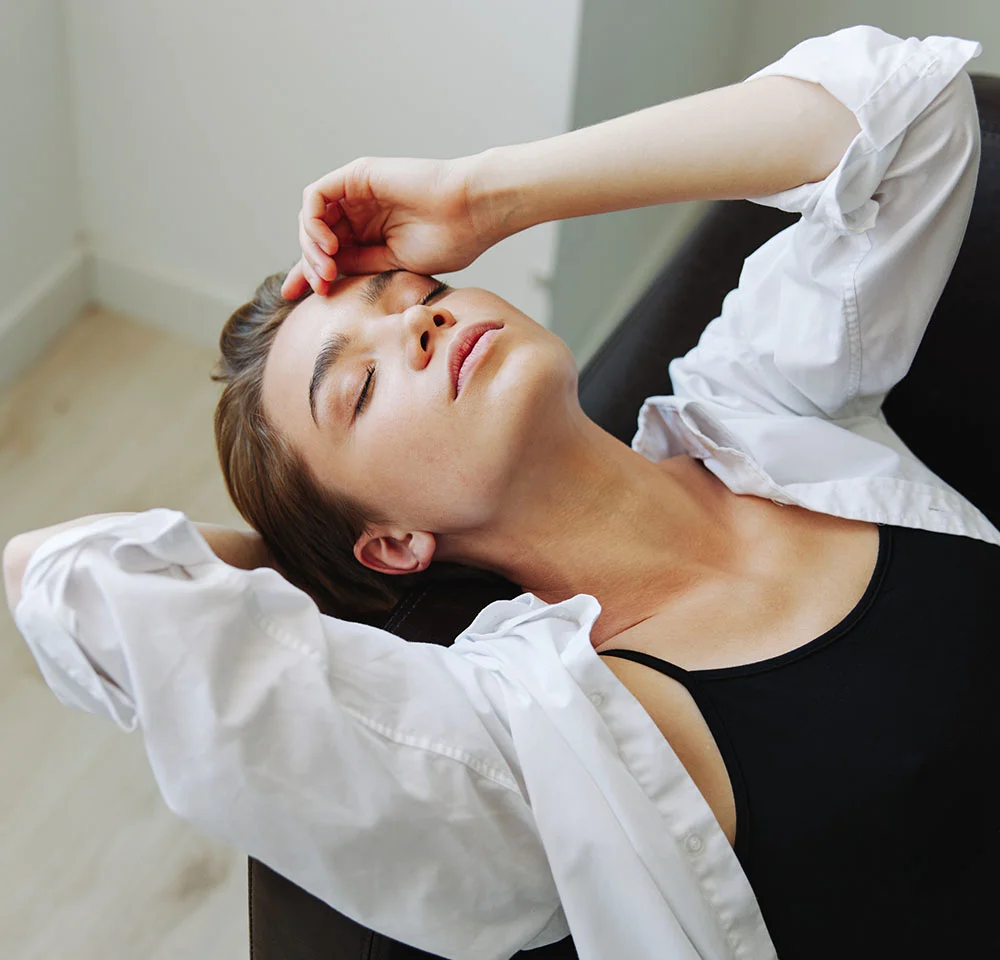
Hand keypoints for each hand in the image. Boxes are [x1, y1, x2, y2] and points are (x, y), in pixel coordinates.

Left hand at [281, 155, 501, 298]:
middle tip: (323, 287)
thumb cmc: (449, 242)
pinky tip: (330, 245)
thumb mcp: (393, 266)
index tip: (292, 296)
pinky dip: (313, 222)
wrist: (472, 214)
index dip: (306, 273)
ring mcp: (356, 192)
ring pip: (311, 218)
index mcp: (370, 234)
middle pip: (314, 237)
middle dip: (308, 265)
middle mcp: (360, 211)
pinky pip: (315, 197)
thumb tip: (323, 280)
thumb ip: (357, 267)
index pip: (326, 253)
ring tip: (329, 270)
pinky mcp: (356, 175)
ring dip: (311, 247)